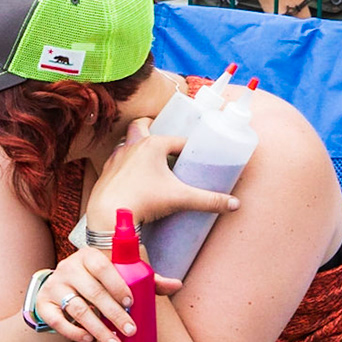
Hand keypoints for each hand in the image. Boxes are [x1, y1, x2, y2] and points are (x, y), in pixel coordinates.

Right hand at [31, 250, 181, 341]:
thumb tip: (178, 285)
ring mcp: (54, 286)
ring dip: (98, 328)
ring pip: (77, 309)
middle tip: (131, 330)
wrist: (58, 290)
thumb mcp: (117, 277)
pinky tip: (88, 339)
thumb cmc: (96, 283)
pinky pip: (57, 320)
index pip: (103, 267)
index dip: (118, 285)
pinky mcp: (43, 304)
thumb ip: (145, 279)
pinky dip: (73, 332)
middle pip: (93, 292)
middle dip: (114, 314)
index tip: (131, 303)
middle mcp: (68, 268)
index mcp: (88, 256)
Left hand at [87, 118, 240, 230]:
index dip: (189, 147)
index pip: (178, 140)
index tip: (196, 155)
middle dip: (153, 127)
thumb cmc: (144, 201)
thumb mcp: (181, 199)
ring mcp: (116, 158)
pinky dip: (125, 163)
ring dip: (137, 146)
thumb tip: (236, 204)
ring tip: (150, 158)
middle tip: (166, 142)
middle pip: (142, 126)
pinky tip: (131, 174)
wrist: (109, 216)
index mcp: (153, 144)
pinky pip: (117, 161)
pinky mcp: (106, 172)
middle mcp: (132, 146)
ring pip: (127, 142)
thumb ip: (209, 200)